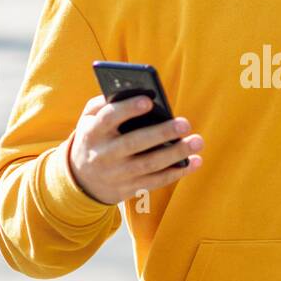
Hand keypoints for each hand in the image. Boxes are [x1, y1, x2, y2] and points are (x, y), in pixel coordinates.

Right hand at [67, 93, 203, 204]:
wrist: (82, 181)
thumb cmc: (95, 138)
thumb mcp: (88, 120)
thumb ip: (103, 104)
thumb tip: (134, 92)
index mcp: (93, 133)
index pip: (108, 119)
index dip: (127, 109)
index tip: (148, 101)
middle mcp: (103, 155)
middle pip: (134, 143)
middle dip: (161, 133)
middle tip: (185, 123)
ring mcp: (117, 174)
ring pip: (149, 165)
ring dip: (176, 154)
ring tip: (197, 141)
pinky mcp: (129, 189)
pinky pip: (156, 181)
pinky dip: (177, 172)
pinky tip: (195, 162)